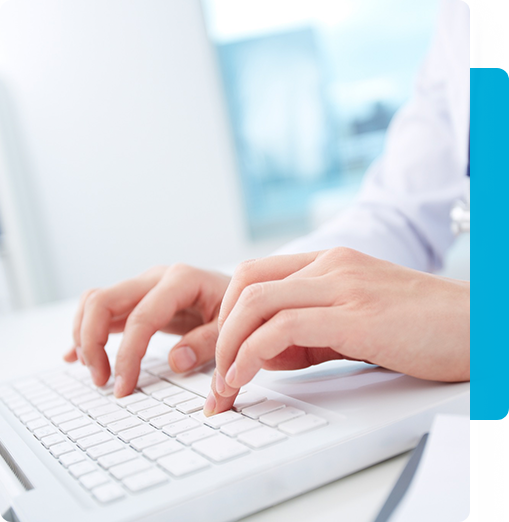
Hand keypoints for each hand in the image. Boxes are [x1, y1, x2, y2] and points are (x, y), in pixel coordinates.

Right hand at [64, 265, 229, 396]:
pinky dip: (86, 331)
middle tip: (102, 380)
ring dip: (85, 336)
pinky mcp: (139, 299)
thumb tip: (175, 361)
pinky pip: (102, 310)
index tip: (124, 387)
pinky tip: (76, 356)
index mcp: (181, 280)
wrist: (240, 292)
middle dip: (92, 342)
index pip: (142, 317)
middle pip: (103, 300)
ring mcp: (144, 286)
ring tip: (96, 372)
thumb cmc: (238, 308)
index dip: (128, 355)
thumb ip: (208, 342)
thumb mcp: (232, 326)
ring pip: (96, 302)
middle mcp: (156, 278)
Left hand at [204, 248, 469, 414]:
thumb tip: (265, 353)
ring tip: (225, 382)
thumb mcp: (354, 321)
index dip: (228, 313)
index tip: (223, 353)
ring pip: (257, 302)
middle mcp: (331, 266)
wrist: (479, 326)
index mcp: (329, 263)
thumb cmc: (420, 326)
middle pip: (246, 283)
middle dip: (220, 329)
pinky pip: (284, 328)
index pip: (255, 275)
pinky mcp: (356, 315)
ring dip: (230, 345)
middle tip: (216, 372)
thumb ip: (309, 332)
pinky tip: (247, 376)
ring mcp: (343, 286)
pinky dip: (254, 353)